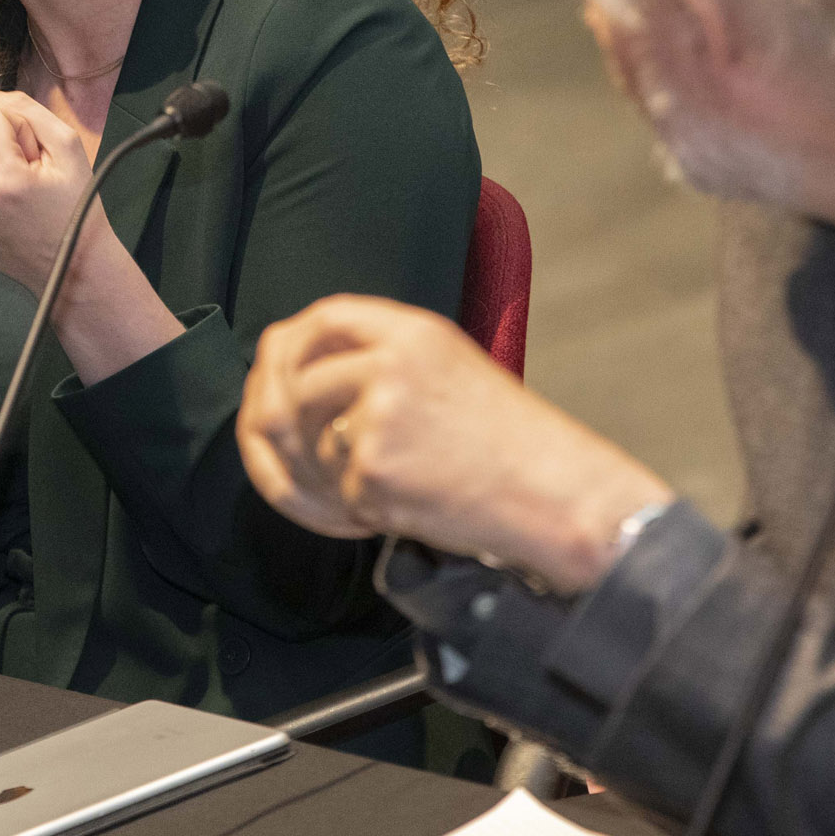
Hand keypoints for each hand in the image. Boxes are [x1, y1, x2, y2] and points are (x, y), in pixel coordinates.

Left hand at [0, 89, 99, 295]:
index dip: (14, 128)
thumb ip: (24, 110)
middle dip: (3, 147)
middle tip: (32, 177)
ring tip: (22, 195)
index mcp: (4, 179)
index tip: (34, 154)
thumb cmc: (77, 206)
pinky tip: (10, 209)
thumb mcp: (67, 146)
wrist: (74, 269)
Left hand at [237, 296, 670, 594]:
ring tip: (376, 492)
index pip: (322, 319)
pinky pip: (332, 495)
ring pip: (308, 444)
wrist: (559, 496)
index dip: (288, 349)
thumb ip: (380, 362)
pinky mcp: (373, 471)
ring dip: (321, 477)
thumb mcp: (450, 372)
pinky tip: (396, 516)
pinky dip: (348, 514)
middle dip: (278, 424)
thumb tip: (290, 383)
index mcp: (413, 333)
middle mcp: (389, 364)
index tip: (275, 378)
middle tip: (287, 454)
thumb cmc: (509, 445)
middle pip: (294, 384)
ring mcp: (379, 417)